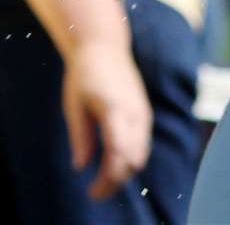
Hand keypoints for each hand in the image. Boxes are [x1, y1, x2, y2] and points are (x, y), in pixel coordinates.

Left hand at [61, 39, 151, 200]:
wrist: (105, 47)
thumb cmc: (85, 75)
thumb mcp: (75, 107)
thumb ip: (81, 137)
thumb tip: (81, 167)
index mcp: (117, 111)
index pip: (119, 153)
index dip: (108, 178)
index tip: (93, 192)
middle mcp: (136, 114)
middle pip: (134, 158)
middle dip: (117, 180)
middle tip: (96, 193)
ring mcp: (143, 113)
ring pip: (142, 152)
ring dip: (126, 171)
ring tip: (104, 183)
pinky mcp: (144, 112)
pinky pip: (143, 142)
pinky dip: (132, 159)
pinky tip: (116, 165)